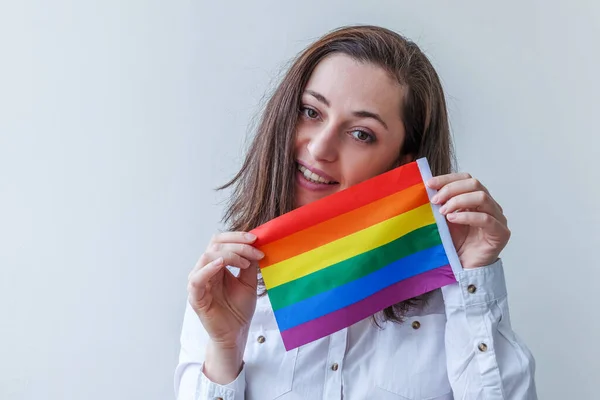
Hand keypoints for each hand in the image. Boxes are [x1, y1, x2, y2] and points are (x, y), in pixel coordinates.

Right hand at [187, 232, 263, 347]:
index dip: (237, 237)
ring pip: (207, 256)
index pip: (221, 241)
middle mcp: (205, 270)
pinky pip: (197, 278)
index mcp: (216, 265)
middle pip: (215, 245)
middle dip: (236, 243)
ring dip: (229, 255)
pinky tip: (221, 264)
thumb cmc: (239, 309)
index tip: (256, 239)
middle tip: (254, 248)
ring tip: (245, 262)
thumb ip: (250, 264)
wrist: (235, 334)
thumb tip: (255, 245)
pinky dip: (208, 268)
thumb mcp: (249, 282)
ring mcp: (198, 282)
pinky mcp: (195, 296)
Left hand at [427, 173, 509, 268]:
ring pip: (481, 197)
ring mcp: (498, 218)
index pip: (465, 179)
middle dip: (451, 189)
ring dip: (458, 201)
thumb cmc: (455, 244)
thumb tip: (426, 187)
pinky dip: (466, 216)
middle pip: (474, 184)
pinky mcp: (501, 233)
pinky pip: (486, 218)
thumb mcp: (444, 219)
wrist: (463, 268)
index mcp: (476, 199)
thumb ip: (440, 204)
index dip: (447, 179)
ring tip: (443, 212)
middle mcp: (490, 205)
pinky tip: (452, 220)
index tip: (429, 184)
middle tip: (435, 200)